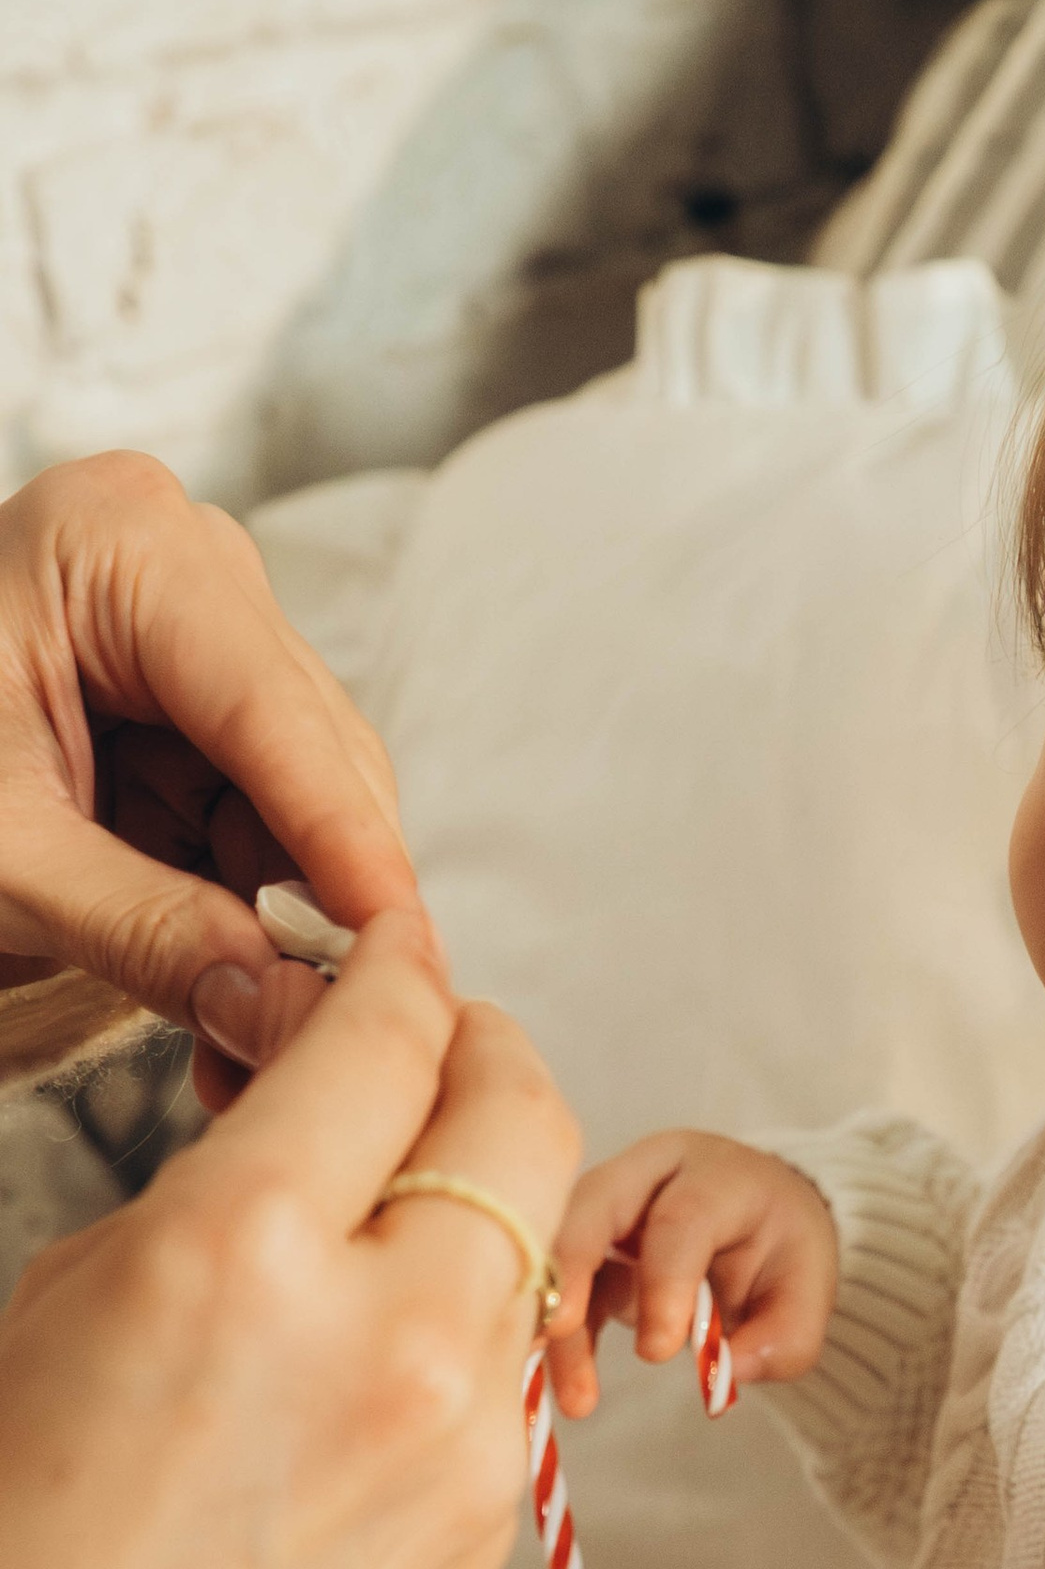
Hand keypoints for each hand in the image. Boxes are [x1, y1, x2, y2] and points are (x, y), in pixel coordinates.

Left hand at [0, 453, 417, 1106]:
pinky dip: (255, 895)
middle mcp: (182, 559)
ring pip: (303, 787)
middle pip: (310, 747)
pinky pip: (261, 804)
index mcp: (117, 544)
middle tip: (331, 1023)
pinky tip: (244, 976)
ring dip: (292, 908)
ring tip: (266, 1024)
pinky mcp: (191, 694)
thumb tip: (283, 1004)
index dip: (344, 841)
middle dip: (322, 891)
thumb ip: (147, 928)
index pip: (269, 710)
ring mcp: (197, 622)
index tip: (403, 949)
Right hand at [0, 911, 579, 1568]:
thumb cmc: (28, 1525)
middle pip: (520, 1108)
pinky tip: (380, 1342)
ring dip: (480, 1192)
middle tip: (425, 1050)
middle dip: (477, 1051)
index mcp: (244, 1250)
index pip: (387, 1036)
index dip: (391, 970)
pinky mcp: (493, 1522)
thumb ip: (228, 1177)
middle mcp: (386, 1332)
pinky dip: (466, 1321)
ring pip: (532, 1239)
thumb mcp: (84, 1291)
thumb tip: (315, 1098)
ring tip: (390, 1204)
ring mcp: (462, 1437)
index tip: (389, 951)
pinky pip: (509, 1368)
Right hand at [546, 1130, 837, 1418]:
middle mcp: (652, 1175)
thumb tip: (727, 1372)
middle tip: (559, 1330)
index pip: (683, 1218)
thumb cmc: (781, 1253)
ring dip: (556, 1320)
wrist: (761, 1228)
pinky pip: (560, 1286)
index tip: (658, 1352)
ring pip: (564, 1246)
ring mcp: (609, 1205)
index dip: (664, 1282)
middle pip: (596, 1204)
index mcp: (718, 1176)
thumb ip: (781, 1339)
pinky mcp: (587, 1246)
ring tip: (574, 1397)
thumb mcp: (807, 1294)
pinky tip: (563, 1388)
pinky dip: (559, 1339)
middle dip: (572, 1267)